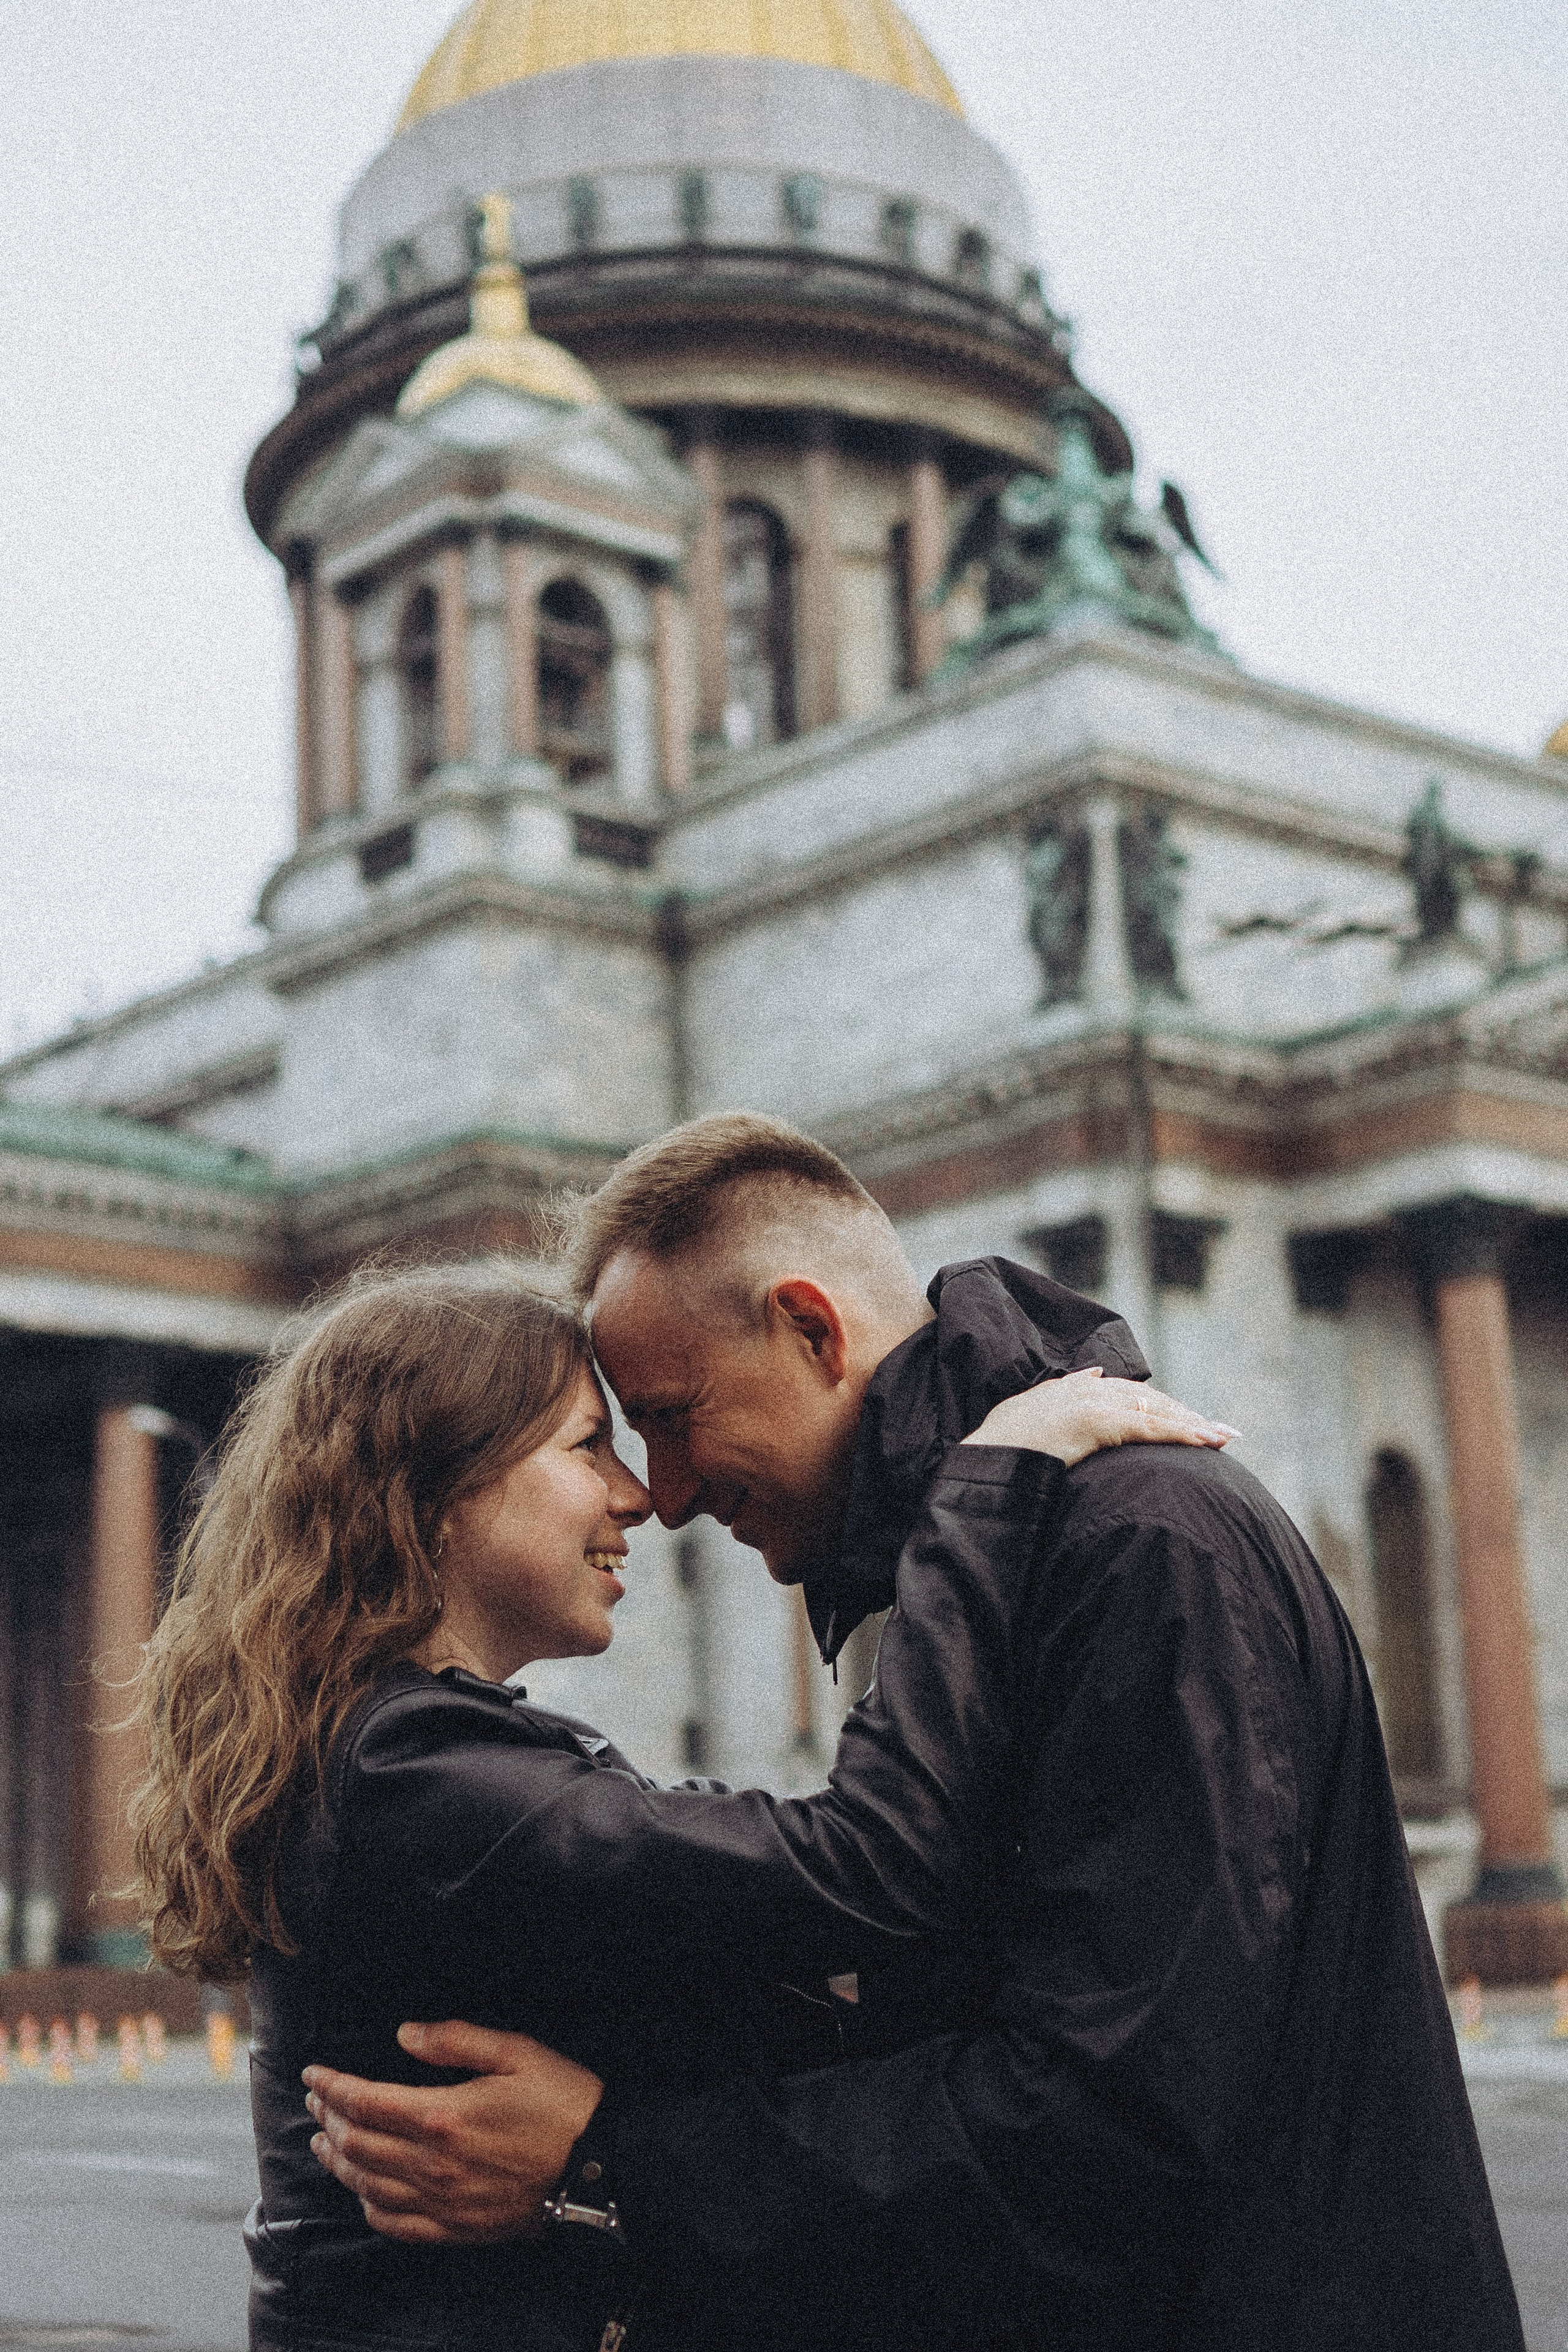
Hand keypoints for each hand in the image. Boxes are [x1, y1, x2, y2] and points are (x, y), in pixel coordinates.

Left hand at [303, 2021, 602, 2245]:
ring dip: (337, 2161)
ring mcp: (442, 2202)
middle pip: (357, 2144)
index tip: (313, 2073)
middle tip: (316, 2100)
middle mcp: (434, 2164)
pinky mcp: (456, 2229)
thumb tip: (405, 2034)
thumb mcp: (516, 2053)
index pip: (365, 2102)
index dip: (332, 2086)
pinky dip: (368, 2206)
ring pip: (367, 2185)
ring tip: (323, 2142)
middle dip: (328, 2119)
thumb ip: (455, 2041)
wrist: (600, 2166)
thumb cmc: (562, 2103)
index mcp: (444, 2115)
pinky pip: (395, 2225)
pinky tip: (362, 2191)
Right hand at [963, 1365, 1239, 1467]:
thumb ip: (1064, 1393)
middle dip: (1188, 1416)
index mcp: (1076, 1388)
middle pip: (1152, 1400)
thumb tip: (1091, 1374)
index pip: (1132, 1395)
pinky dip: (1182, 1433)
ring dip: (1194, 1425)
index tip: (1191, 1422)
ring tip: (1225, 1437)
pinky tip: (1206, 1441)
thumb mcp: (1035, 1413)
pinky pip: (1150, 1427)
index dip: (1165, 1409)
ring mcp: (1094, 1402)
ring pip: (1157, 1411)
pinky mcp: (1098, 1421)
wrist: (987, 1458)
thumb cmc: (1004, 1445)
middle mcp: (1090, 1388)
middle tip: (1224, 1432)